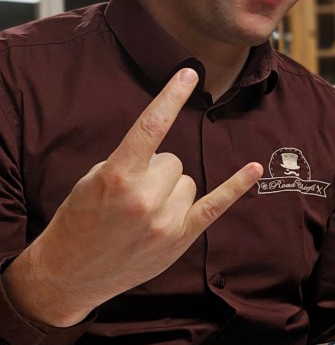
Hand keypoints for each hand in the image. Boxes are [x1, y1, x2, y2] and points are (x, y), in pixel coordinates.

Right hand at [6, 68, 262, 326]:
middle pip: (173, 159)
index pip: (151, 126)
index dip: (171, 97)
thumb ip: (129, 162)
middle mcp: (145, 197)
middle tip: (131, 195)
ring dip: (170, 191)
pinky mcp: (180, 237)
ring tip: (143, 213)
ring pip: (188, 181)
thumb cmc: (81, 219)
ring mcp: (165, 220)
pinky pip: (216, 205)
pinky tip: (253, 168)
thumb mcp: (93, 180)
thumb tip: (163, 151)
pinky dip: (236, 186)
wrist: (71, 271)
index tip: (189, 73)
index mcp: (118, 176)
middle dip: (155, 171)